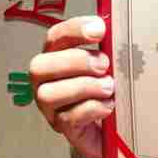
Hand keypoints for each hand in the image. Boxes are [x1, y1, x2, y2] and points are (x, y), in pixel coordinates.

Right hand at [29, 16, 114, 157]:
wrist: (111, 126)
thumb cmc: (105, 89)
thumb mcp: (108, 63)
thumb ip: (107, 46)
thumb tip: (117, 30)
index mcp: (57, 58)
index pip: (55, 37)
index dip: (75, 29)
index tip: (99, 29)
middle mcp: (47, 81)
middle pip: (40, 65)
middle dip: (75, 61)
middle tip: (103, 64)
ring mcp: (51, 106)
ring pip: (49, 94)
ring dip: (84, 86)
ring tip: (108, 87)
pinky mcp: (63, 127)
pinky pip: (68, 118)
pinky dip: (92, 108)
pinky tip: (108, 105)